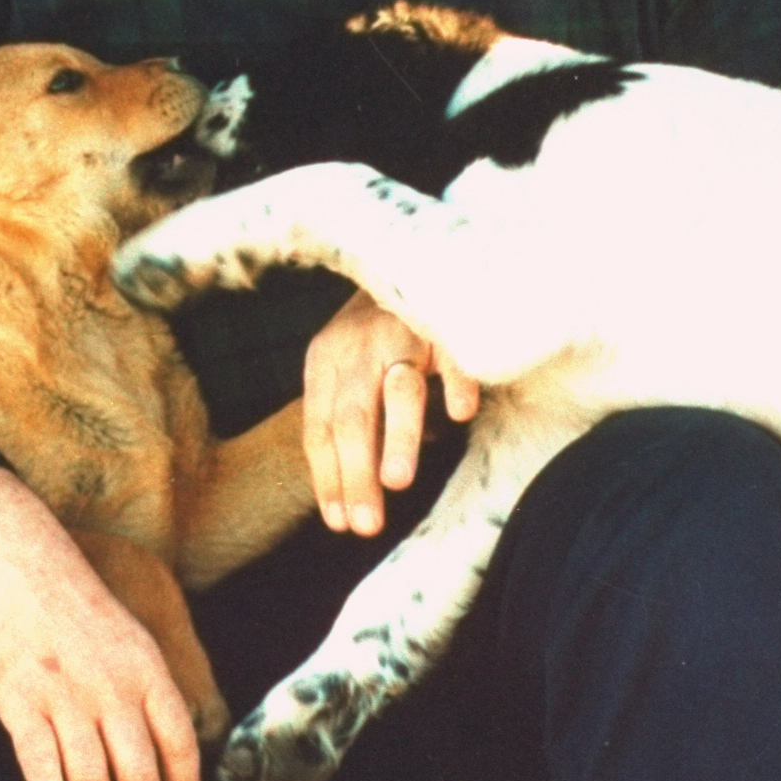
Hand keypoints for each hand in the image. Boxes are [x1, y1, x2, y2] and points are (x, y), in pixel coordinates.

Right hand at [0, 467, 201, 780]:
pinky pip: (41, 766)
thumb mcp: (128, 633)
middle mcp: (111, 686)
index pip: (178, 740)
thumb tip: (163, 742)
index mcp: (145, 667)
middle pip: (138, 771)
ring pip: (91, 778)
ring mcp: (64, 695)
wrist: (15, 563)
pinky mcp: (20, 702)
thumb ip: (145, 684)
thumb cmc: (74, 603)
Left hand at [302, 290, 478, 537]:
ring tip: (398, 483)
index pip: (319, 428)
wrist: (406, 254)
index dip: (327, 477)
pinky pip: (452, 353)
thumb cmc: (377, 328)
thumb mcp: (348, 366)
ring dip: (399, 437)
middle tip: (365, 525)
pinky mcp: (444, 318)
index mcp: (325, 359)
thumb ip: (347, 416)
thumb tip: (348, 490)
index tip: (338, 522)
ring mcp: (402, 330)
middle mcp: (357, 345)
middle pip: (352, 418)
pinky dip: (456, 381)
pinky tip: (461, 413)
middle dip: (357, 475)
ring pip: (398, 389)